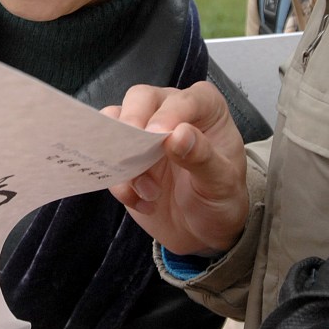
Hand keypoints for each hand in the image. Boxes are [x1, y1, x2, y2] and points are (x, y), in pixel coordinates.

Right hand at [105, 82, 248, 255]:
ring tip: (147, 191)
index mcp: (205, 107)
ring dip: (123, 157)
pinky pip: (106, 155)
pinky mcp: (125, 153)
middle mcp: (172, 110)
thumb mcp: (222, 182)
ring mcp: (145, 129)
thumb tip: (179, 134)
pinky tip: (141, 201)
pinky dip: (119, 181)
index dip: (168, 115)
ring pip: (116, 121)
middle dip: (132, 123)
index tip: (158, 137)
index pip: (183, 100)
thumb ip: (203, 157)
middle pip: (140, 98)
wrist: (202, 230)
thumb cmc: (220, 198)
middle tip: (133, 154)